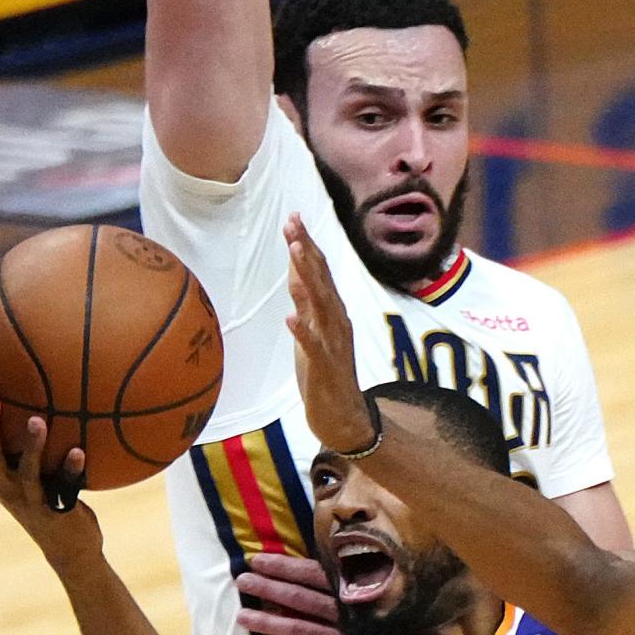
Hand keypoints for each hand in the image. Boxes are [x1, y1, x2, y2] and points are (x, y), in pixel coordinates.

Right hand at [0, 379, 101, 573]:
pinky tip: (79, 451)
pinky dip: (70, 469)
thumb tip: (41, 401)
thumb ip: (31, 444)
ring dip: (31, 446)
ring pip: (24, 472)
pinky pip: (63, 488)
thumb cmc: (51, 500)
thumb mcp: (35, 471)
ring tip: (37, 420)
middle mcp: (5, 487)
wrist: (69, 549)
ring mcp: (29, 501)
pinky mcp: (54, 512)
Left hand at [235, 553, 369, 634]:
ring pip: (303, 632)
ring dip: (271, 623)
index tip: (255, 560)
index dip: (283, 567)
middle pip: (303, 600)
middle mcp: (353, 617)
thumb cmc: (398, 607)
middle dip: (270, 589)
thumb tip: (317, 553)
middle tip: (242, 581)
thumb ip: (352, 571)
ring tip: (242, 616)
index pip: (314, 575)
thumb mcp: (381, 582)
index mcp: (359, 591)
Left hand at [284, 214, 377, 454]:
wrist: (345, 417)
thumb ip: (306, 299)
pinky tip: (289, 319)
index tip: (293, 217)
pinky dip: (302, 333)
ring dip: (308, 280)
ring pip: (320, 307)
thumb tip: (297, 265)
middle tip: (293, 222)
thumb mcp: (311, 329)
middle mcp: (336, 322)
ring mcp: (332, 345)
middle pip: (321, 280)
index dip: (306, 245)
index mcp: (332, 312)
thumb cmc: (325, 372)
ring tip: (295, 253)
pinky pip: (313, 348)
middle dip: (306, 251)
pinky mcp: (325, 369)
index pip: (319, 272)